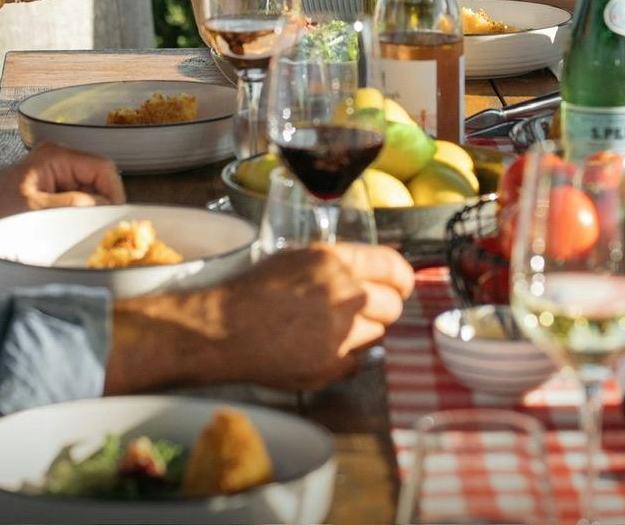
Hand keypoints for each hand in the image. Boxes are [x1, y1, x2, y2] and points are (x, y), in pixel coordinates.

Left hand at [0, 143, 125, 246]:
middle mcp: (60, 159)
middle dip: (105, 201)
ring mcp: (58, 173)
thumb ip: (72, 205)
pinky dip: (83, 212)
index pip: (102, 167)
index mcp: (56, 156)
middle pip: (100, 177)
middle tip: (105, 227)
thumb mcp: (36, 209)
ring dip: (94, 209)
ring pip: (92, 190)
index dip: (114, 190)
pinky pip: (80, 198)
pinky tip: (77, 227)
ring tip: (91, 230)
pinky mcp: (54, 188)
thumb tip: (106, 206)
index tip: (116, 216)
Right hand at [117, 243, 413, 392]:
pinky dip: (345, 358)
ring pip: (378, 334)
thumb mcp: (298, 259)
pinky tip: (319, 350)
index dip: (402, 278)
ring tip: (330, 330)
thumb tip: (377, 271)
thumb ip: (339, 263)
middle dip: (382, 308)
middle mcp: (343, 293)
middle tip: (361, 312)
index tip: (401, 286)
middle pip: (392, 305)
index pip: (393, 267)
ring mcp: (340, 332)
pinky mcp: (331, 365)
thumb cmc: (254, 290)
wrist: (223, 329)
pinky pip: (358, 361)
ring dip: (362, 333)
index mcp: (334, 261)